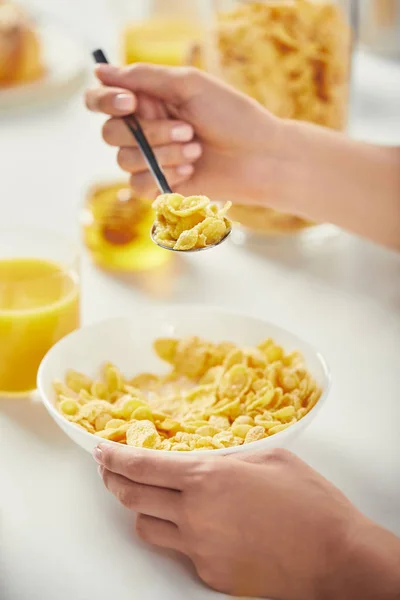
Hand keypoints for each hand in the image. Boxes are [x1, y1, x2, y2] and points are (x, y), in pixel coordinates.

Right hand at [85, 64, 282, 202]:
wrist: (259, 157)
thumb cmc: (232, 116)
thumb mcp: (189, 85)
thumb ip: (144, 77)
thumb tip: (100, 70)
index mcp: (148, 100)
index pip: (101, 100)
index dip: (105, 101)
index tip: (130, 103)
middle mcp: (144, 129)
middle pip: (110, 133)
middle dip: (149, 132)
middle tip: (187, 130)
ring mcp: (150, 159)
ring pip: (124, 160)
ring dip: (162, 154)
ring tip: (196, 150)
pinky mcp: (159, 186)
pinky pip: (138, 185)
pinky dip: (164, 176)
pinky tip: (190, 171)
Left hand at [93, 445, 375, 599]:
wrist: (335, 556)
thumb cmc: (309, 502)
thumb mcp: (270, 457)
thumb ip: (231, 457)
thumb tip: (210, 460)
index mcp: (208, 478)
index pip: (144, 466)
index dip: (116, 457)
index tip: (102, 450)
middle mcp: (195, 515)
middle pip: (133, 498)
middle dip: (114, 482)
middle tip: (111, 472)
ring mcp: (200, 549)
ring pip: (147, 529)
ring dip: (142, 511)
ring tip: (151, 500)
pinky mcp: (211, 575)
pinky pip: (180, 552)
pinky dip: (179, 536)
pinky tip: (198, 526)